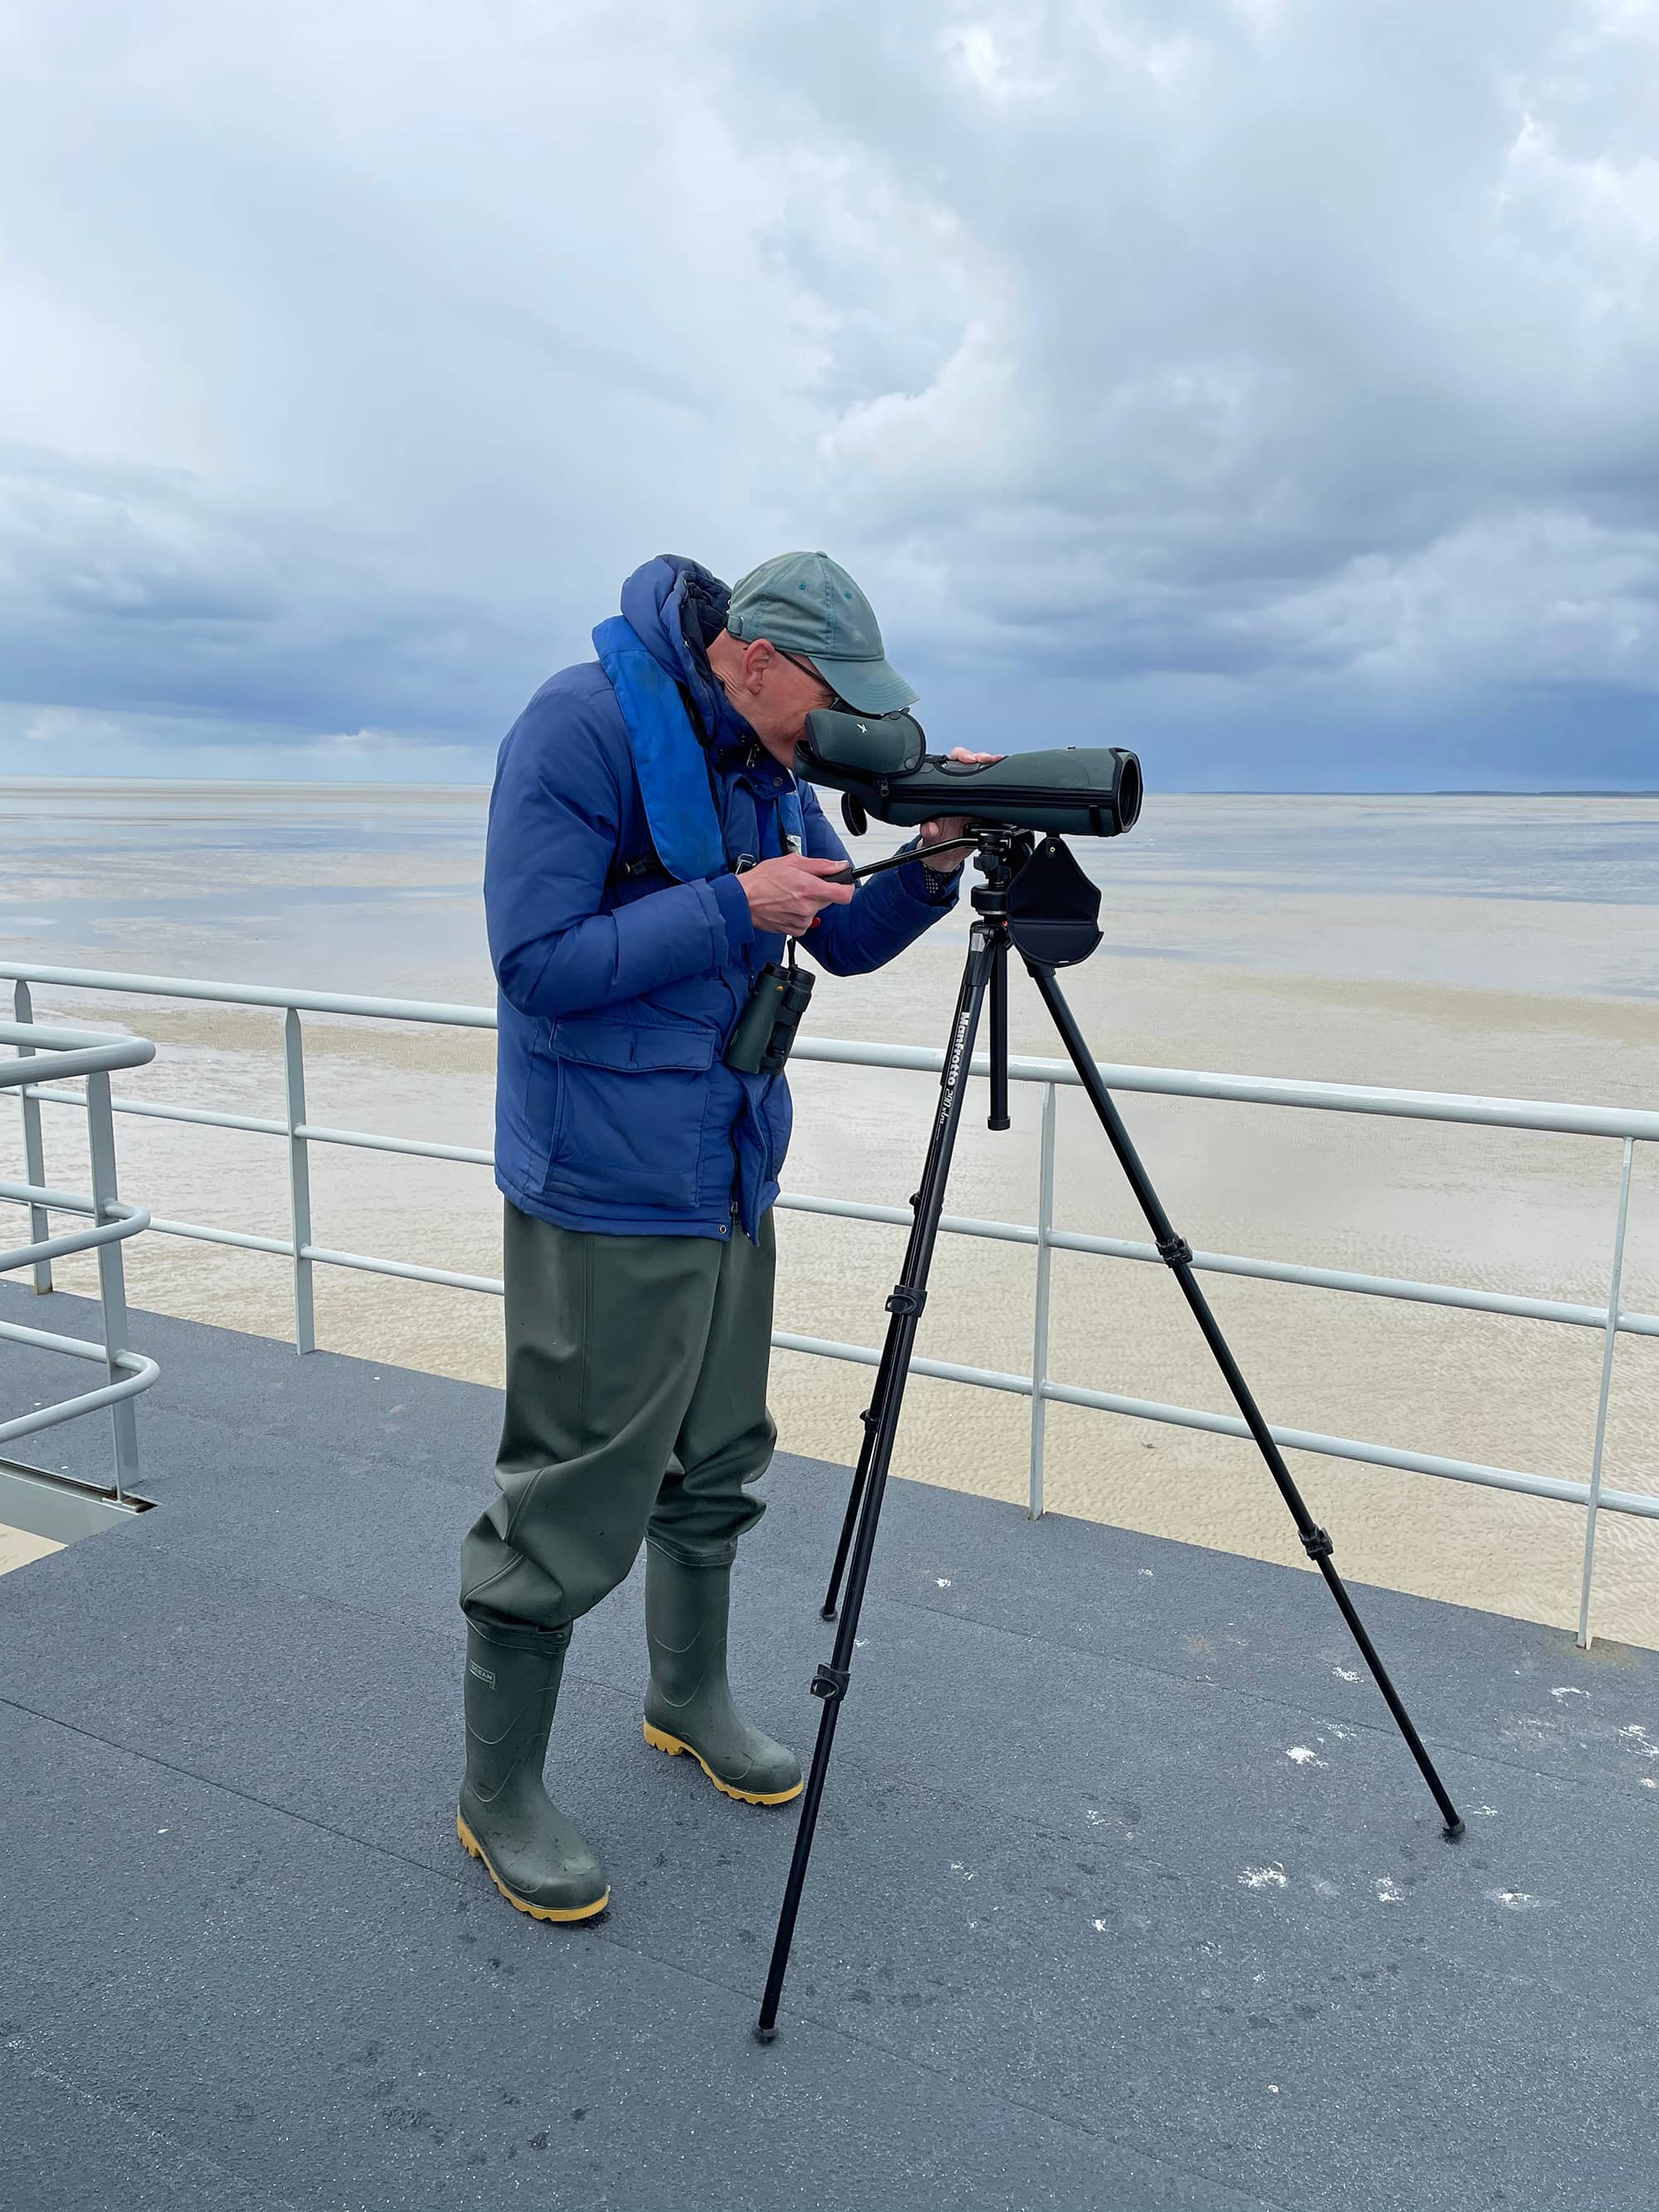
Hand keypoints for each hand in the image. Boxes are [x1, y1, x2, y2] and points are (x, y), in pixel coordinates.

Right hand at [739, 853, 855, 933]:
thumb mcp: (792, 862)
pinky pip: (806, 921)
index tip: (843, 883)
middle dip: (820, 891)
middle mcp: (808, 908)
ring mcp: (802, 921)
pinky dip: (799, 913)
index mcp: (810, 889)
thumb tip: (840, 865)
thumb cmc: (762, 881)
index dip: (847, 887)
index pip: (845, 895)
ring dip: (808, 902)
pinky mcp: (795, 930)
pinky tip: (786, 905)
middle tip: (803, 883)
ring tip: (790, 894)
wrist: (742, 900)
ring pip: (816, 910)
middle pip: (829, 900)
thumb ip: (821, 865)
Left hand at [920, 748, 1003, 870]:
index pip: (952, 763)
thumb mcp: (931, 835)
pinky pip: (996, 791)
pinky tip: (1009, 778)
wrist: (948, 854)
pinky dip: (1004, 783)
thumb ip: (929, 830)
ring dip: (995, 766)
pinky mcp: (987, 805)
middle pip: (972, 763)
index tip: (967, 759)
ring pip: (986, 773)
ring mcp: (975, 795)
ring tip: (1000, 763)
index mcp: (944, 789)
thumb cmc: (937, 837)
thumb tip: (930, 828)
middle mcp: (960, 788)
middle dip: (981, 757)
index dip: (960, 756)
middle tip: (987, 760)